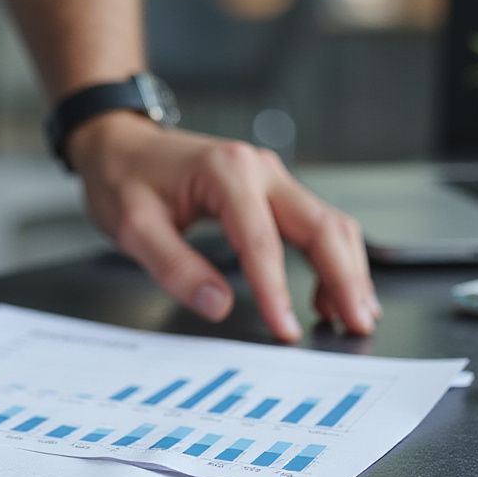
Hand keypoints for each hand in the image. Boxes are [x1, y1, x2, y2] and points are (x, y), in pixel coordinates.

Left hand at [68, 113, 379, 340]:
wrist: (120, 145)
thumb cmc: (123, 179)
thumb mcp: (133, 228)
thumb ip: (175, 267)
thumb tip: (217, 305)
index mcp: (227, 173)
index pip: (263, 242)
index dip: (278, 292)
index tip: (286, 331)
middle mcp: (260, 170)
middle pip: (321, 226)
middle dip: (344, 278)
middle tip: (357, 324)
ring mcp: (270, 178)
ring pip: (328, 224)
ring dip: (347, 269)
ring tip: (354, 315)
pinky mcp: (270, 192)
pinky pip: (314, 224)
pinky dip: (331, 259)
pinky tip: (330, 293)